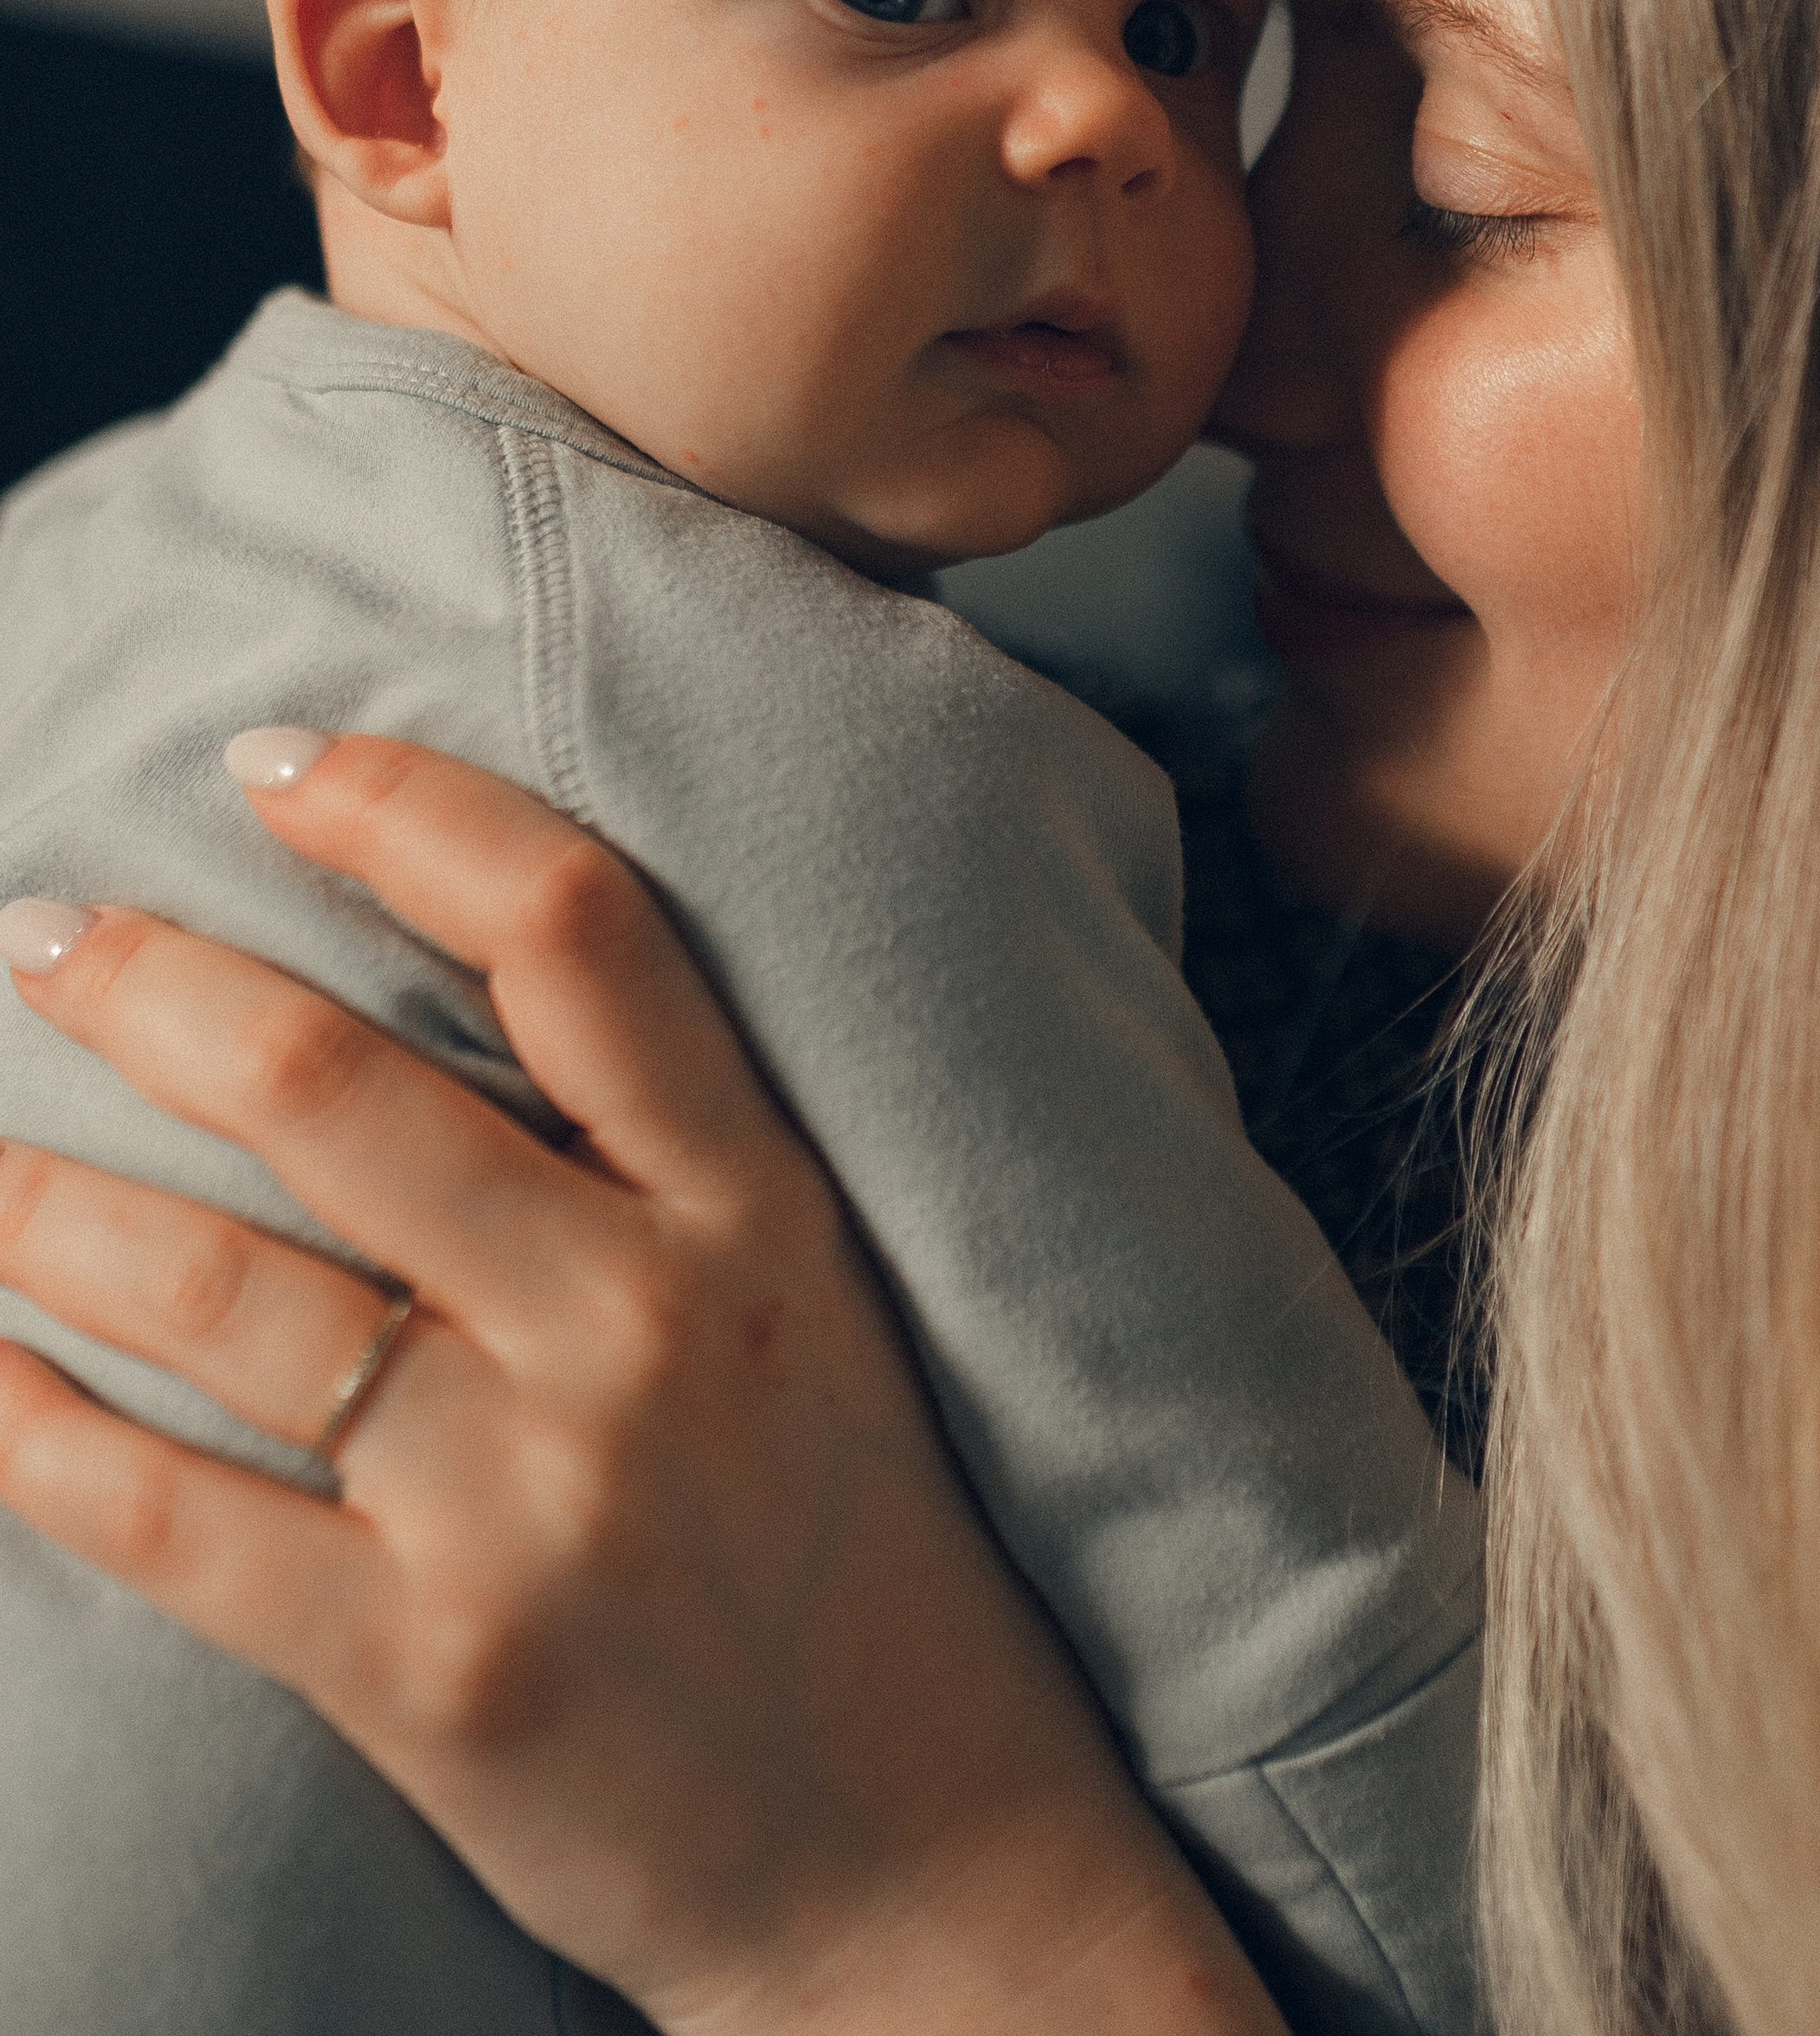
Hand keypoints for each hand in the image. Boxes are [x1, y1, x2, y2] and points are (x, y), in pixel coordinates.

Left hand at [0, 738, 1280, 2034]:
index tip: (276, 761)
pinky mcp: (426, 1674)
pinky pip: (172, 1521)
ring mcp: (526, 1506)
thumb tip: (425, 999)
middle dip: (149, 983)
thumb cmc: (850, 1554)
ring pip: (219, 1294)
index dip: (407, 810)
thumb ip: (659, 1156)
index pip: (578, 933)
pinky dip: (31, 1432)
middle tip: (39, 930)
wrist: (922, 1865)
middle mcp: (640, 1327)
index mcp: (757, 1210)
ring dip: (41, 1199)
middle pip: (336, 1087)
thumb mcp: (810, 1304)